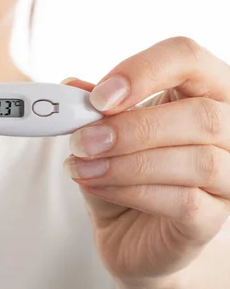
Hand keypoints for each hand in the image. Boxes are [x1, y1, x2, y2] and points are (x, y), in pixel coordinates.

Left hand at [61, 37, 229, 280]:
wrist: (126, 230)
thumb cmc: (121, 171)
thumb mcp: (102, 131)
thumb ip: (95, 107)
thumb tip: (73, 87)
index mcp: (201, 90)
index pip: (186, 58)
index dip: (143, 72)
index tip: (98, 98)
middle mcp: (228, 129)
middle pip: (200, 115)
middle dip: (130, 128)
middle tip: (81, 140)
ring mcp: (228, 176)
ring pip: (196, 161)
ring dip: (125, 163)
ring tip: (81, 166)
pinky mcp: (212, 217)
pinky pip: (183, 201)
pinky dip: (130, 190)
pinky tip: (95, 185)